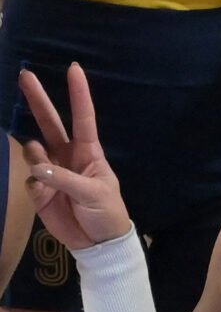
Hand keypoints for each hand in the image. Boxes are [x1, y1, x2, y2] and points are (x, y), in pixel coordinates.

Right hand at [19, 64, 130, 249]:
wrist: (97, 242)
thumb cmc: (106, 212)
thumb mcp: (94, 194)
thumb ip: (65, 179)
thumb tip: (37, 167)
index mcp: (88, 152)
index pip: (83, 118)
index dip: (78, 94)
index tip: (74, 69)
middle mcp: (67, 156)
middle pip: (49, 122)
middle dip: (37, 99)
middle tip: (25, 74)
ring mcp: (51, 171)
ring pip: (33, 150)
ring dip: (36, 157)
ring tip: (50, 178)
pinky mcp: (38, 189)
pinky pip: (29, 178)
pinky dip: (35, 186)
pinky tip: (48, 198)